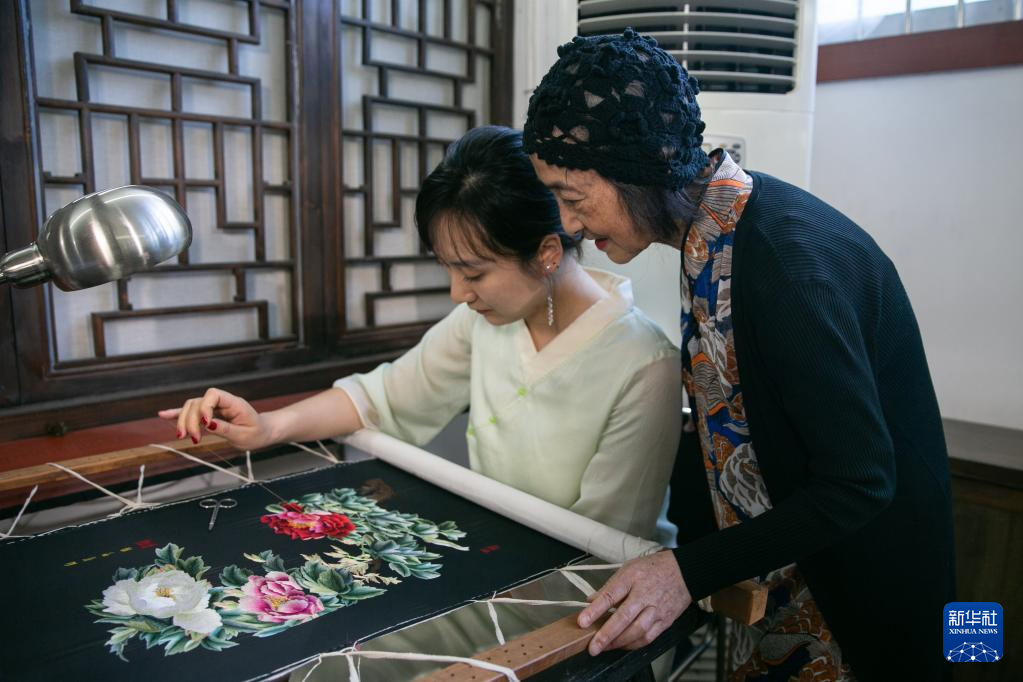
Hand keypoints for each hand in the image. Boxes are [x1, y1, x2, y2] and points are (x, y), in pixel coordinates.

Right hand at [158, 388, 272, 450]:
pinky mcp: (208, 415)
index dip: (205, 407)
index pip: (213, 394)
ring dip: (183, 420)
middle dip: (191, 420)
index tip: (206, 424)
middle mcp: (222, 402)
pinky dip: (177, 414)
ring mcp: (214, 407)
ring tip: (183, 436)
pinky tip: (163, 415)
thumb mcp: (244, 435)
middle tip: (194, 438)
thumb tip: (208, 425)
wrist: (263, 432)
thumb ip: (226, 429)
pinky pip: (191, 412)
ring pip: (191, 407)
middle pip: (197, 402)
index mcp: (233, 403)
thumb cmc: (257, 433)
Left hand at [578, 550, 690, 654]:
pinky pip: (648, 637)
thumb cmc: (654, 568)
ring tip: (605, 647)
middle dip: (606, 635)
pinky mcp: (665, 621)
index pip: (611, 595)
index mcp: (632, 578)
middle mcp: (644, 595)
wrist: (684, 573)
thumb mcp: (629, 568)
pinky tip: (623, 645)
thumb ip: (610, 586)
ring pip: (637, 631)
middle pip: (624, 618)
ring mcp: (656, 610)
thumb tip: (591, 600)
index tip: (582, 621)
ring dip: (619, 643)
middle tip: (593, 646)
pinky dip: (633, 644)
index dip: (595, 610)